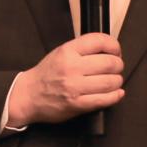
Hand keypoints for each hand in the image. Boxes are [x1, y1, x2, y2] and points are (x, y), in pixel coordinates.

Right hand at [8, 33, 124, 127]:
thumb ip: (83, 49)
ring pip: (110, 82)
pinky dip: (115, 96)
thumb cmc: (46, 74)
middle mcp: (71, 67)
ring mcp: (74, 87)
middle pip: (110, 62)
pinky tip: (116, 93)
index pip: (100, 41)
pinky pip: (105, 99)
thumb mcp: (60, 52)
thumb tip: (109, 50)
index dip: (114, 46)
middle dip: (118, 65)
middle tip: (116, 67)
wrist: (28, 95)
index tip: (116, 51)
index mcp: (67, 51)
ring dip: (117, 81)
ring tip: (114, 81)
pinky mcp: (77, 104)